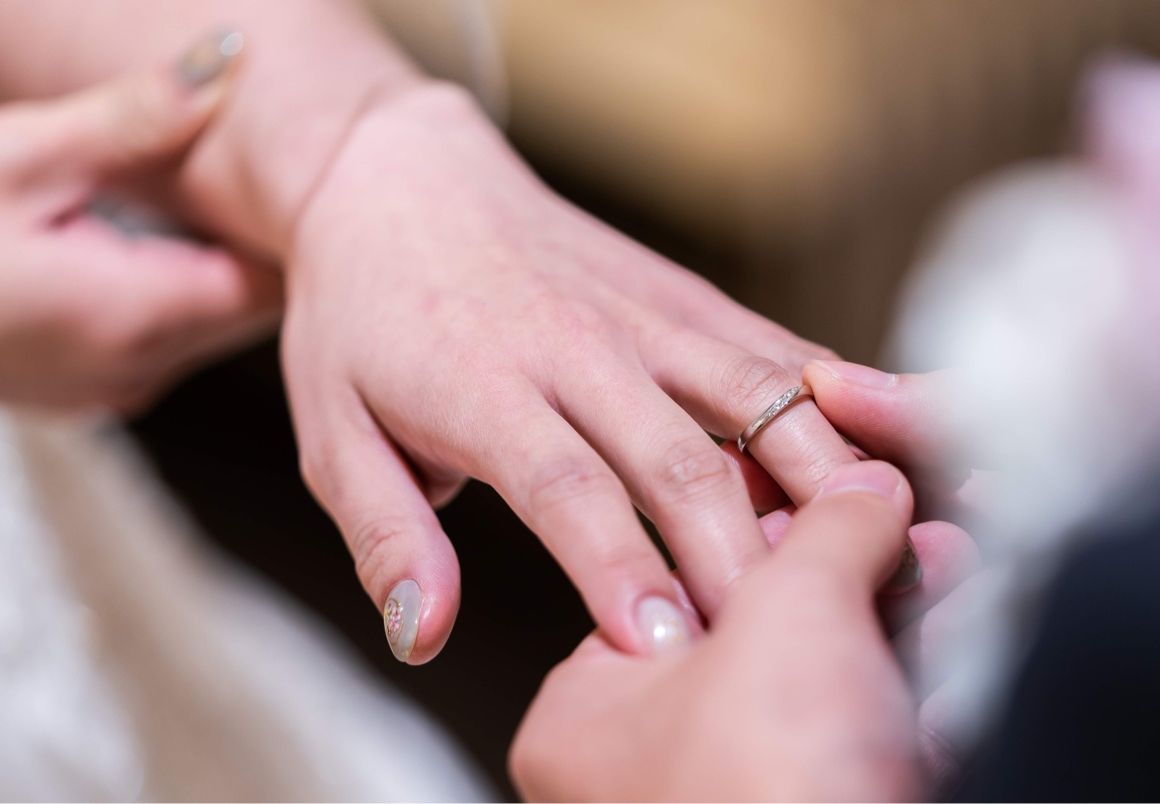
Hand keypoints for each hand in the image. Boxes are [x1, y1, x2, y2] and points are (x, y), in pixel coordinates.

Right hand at [0, 38, 280, 412]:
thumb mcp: (20, 155)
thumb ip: (134, 118)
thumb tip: (225, 63)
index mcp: (133, 315)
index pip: (274, 286)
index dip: (300, 234)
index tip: (317, 177)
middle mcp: (133, 368)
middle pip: (248, 309)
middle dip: (259, 242)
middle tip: (272, 168)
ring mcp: (107, 388)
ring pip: (207, 326)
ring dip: (216, 267)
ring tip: (214, 198)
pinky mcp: (81, 388)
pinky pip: (163, 341)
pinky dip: (173, 292)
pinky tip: (149, 242)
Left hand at [283, 85, 859, 662]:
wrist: (403, 185)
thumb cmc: (364, 320)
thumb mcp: (333, 435)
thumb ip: (387, 537)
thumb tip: (424, 635)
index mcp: (484, 388)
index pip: (566, 489)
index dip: (620, 569)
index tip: (665, 649)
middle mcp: (575, 346)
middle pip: (678, 458)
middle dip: (733, 556)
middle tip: (773, 644)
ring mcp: (640, 313)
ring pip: (753, 394)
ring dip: (811, 475)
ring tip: (862, 550)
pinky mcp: (680, 293)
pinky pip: (769, 346)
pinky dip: (828, 402)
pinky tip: (870, 456)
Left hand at [510, 461, 970, 800]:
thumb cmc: (765, 800)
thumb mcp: (791, 617)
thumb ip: (823, 532)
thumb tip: (859, 491)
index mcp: (589, 718)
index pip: (669, 582)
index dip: (752, 520)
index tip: (808, 483)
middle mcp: (644, 773)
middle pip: (750, 633)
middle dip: (838, 574)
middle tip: (888, 530)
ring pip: (813, 688)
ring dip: (885, 625)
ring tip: (936, 575)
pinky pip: (853, 744)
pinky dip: (902, 696)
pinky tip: (943, 657)